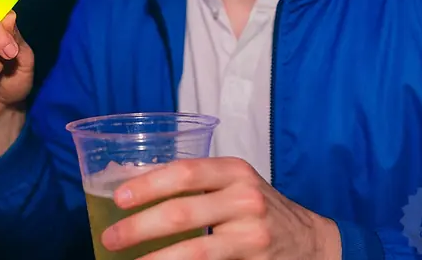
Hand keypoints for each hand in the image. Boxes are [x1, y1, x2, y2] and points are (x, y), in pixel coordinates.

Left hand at [102, 158, 340, 259]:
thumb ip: (193, 182)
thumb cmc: (256, 205)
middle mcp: (245, 198)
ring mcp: (252, 234)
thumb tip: (129, 184)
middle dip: (139, 227)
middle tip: (111, 238)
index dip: (147, 185)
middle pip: (182, 212)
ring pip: (194, 251)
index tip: (118, 197)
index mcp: (233, 170)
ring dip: (156, 259)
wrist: (309, 238)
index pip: (183, 172)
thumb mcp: (232, 182)